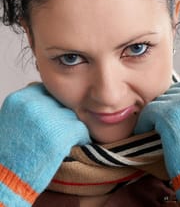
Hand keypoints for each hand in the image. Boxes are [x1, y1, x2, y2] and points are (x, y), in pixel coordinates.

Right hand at [0, 83, 90, 206]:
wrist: (6, 179)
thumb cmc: (11, 150)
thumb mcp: (13, 117)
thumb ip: (30, 104)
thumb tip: (49, 96)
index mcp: (21, 98)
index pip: (47, 91)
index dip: (49, 106)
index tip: (48, 119)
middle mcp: (35, 105)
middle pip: (60, 103)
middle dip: (60, 117)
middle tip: (54, 133)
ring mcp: (49, 119)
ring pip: (72, 116)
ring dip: (70, 127)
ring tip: (59, 140)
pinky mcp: (62, 135)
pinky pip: (80, 130)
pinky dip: (79, 139)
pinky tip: (68, 147)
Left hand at [135, 79, 179, 199]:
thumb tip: (175, 104)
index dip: (173, 101)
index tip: (168, 113)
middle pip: (169, 94)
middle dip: (163, 109)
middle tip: (158, 124)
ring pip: (157, 102)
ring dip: (154, 116)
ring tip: (153, 130)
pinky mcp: (168, 114)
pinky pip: (148, 113)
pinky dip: (144, 124)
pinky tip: (144, 133)